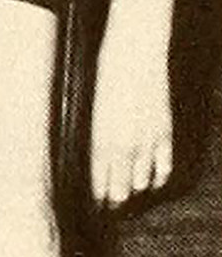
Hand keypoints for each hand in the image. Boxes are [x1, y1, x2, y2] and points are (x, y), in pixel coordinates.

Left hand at [90, 7, 172, 207]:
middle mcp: (123, 145)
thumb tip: (93, 158)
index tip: (93, 205)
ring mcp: (146, 141)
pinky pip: (163, 167)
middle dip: (113, 199)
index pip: (97, 182)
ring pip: (140, 182)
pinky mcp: (163, 132)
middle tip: (110, 205)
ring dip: (133, 188)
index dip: (96, 198)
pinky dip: (157, 177)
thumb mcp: (92, 107)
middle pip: (119, 189)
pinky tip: (151, 179)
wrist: (135, 51)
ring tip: (128, 192)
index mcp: (100, 139)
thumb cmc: (107, 73)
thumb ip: (93, 136)